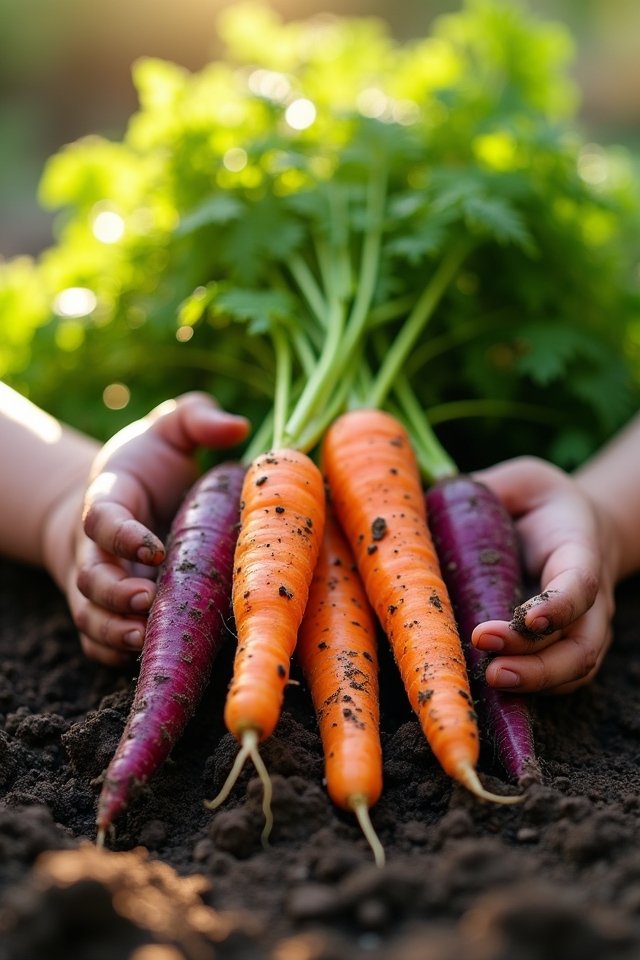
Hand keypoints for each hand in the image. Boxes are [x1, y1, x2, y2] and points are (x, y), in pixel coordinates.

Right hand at [66, 392, 248, 665]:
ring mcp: (100, 586)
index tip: (154, 548)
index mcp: (109, 499)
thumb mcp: (169, 430)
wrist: (119, 503)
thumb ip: (196, 418)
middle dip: (115, 594)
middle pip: (90, 578)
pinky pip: (100, 644)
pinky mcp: (109, 613)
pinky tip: (147, 659)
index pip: (101, 519)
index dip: (122, 534)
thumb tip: (238, 427)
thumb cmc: (151, 465)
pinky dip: (115, 656)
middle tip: (148, 601)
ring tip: (144, 640)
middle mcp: (97, 549)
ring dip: (114, 632)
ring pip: (91, 617)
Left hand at [469, 457, 618, 694]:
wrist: (575, 525)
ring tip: (490, 682)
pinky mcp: (563, 647)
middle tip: (492, 666)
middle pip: (581, 645)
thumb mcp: (520, 481)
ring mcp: (582, 628)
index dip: (559, 606)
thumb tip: (424, 499)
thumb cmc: (540, 503)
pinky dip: (531, 689)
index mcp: (580, 551)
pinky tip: (493, 689)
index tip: (529, 618)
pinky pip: (558, 679)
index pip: (579, 585)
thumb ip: (487, 489)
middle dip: (539, 662)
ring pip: (574, 670)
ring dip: (533, 682)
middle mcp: (591, 599)